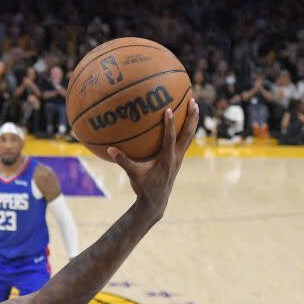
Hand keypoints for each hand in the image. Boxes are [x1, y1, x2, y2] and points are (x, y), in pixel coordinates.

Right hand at [107, 98, 198, 220]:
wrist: (156, 201)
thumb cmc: (144, 188)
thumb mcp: (133, 175)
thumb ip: (122, 161)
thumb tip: (109, 149)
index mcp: (166, 159)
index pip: (170, 139)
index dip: (170, 124)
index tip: (169, 109)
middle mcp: (176, 157)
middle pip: (188, 134)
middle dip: (191, 118)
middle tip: (193, 101)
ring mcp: (179, 158)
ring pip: (189, 136)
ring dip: (192, 121)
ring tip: (194, 106)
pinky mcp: (177, 159)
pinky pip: (184, 141)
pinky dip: (185, 129)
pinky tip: (183, 121)